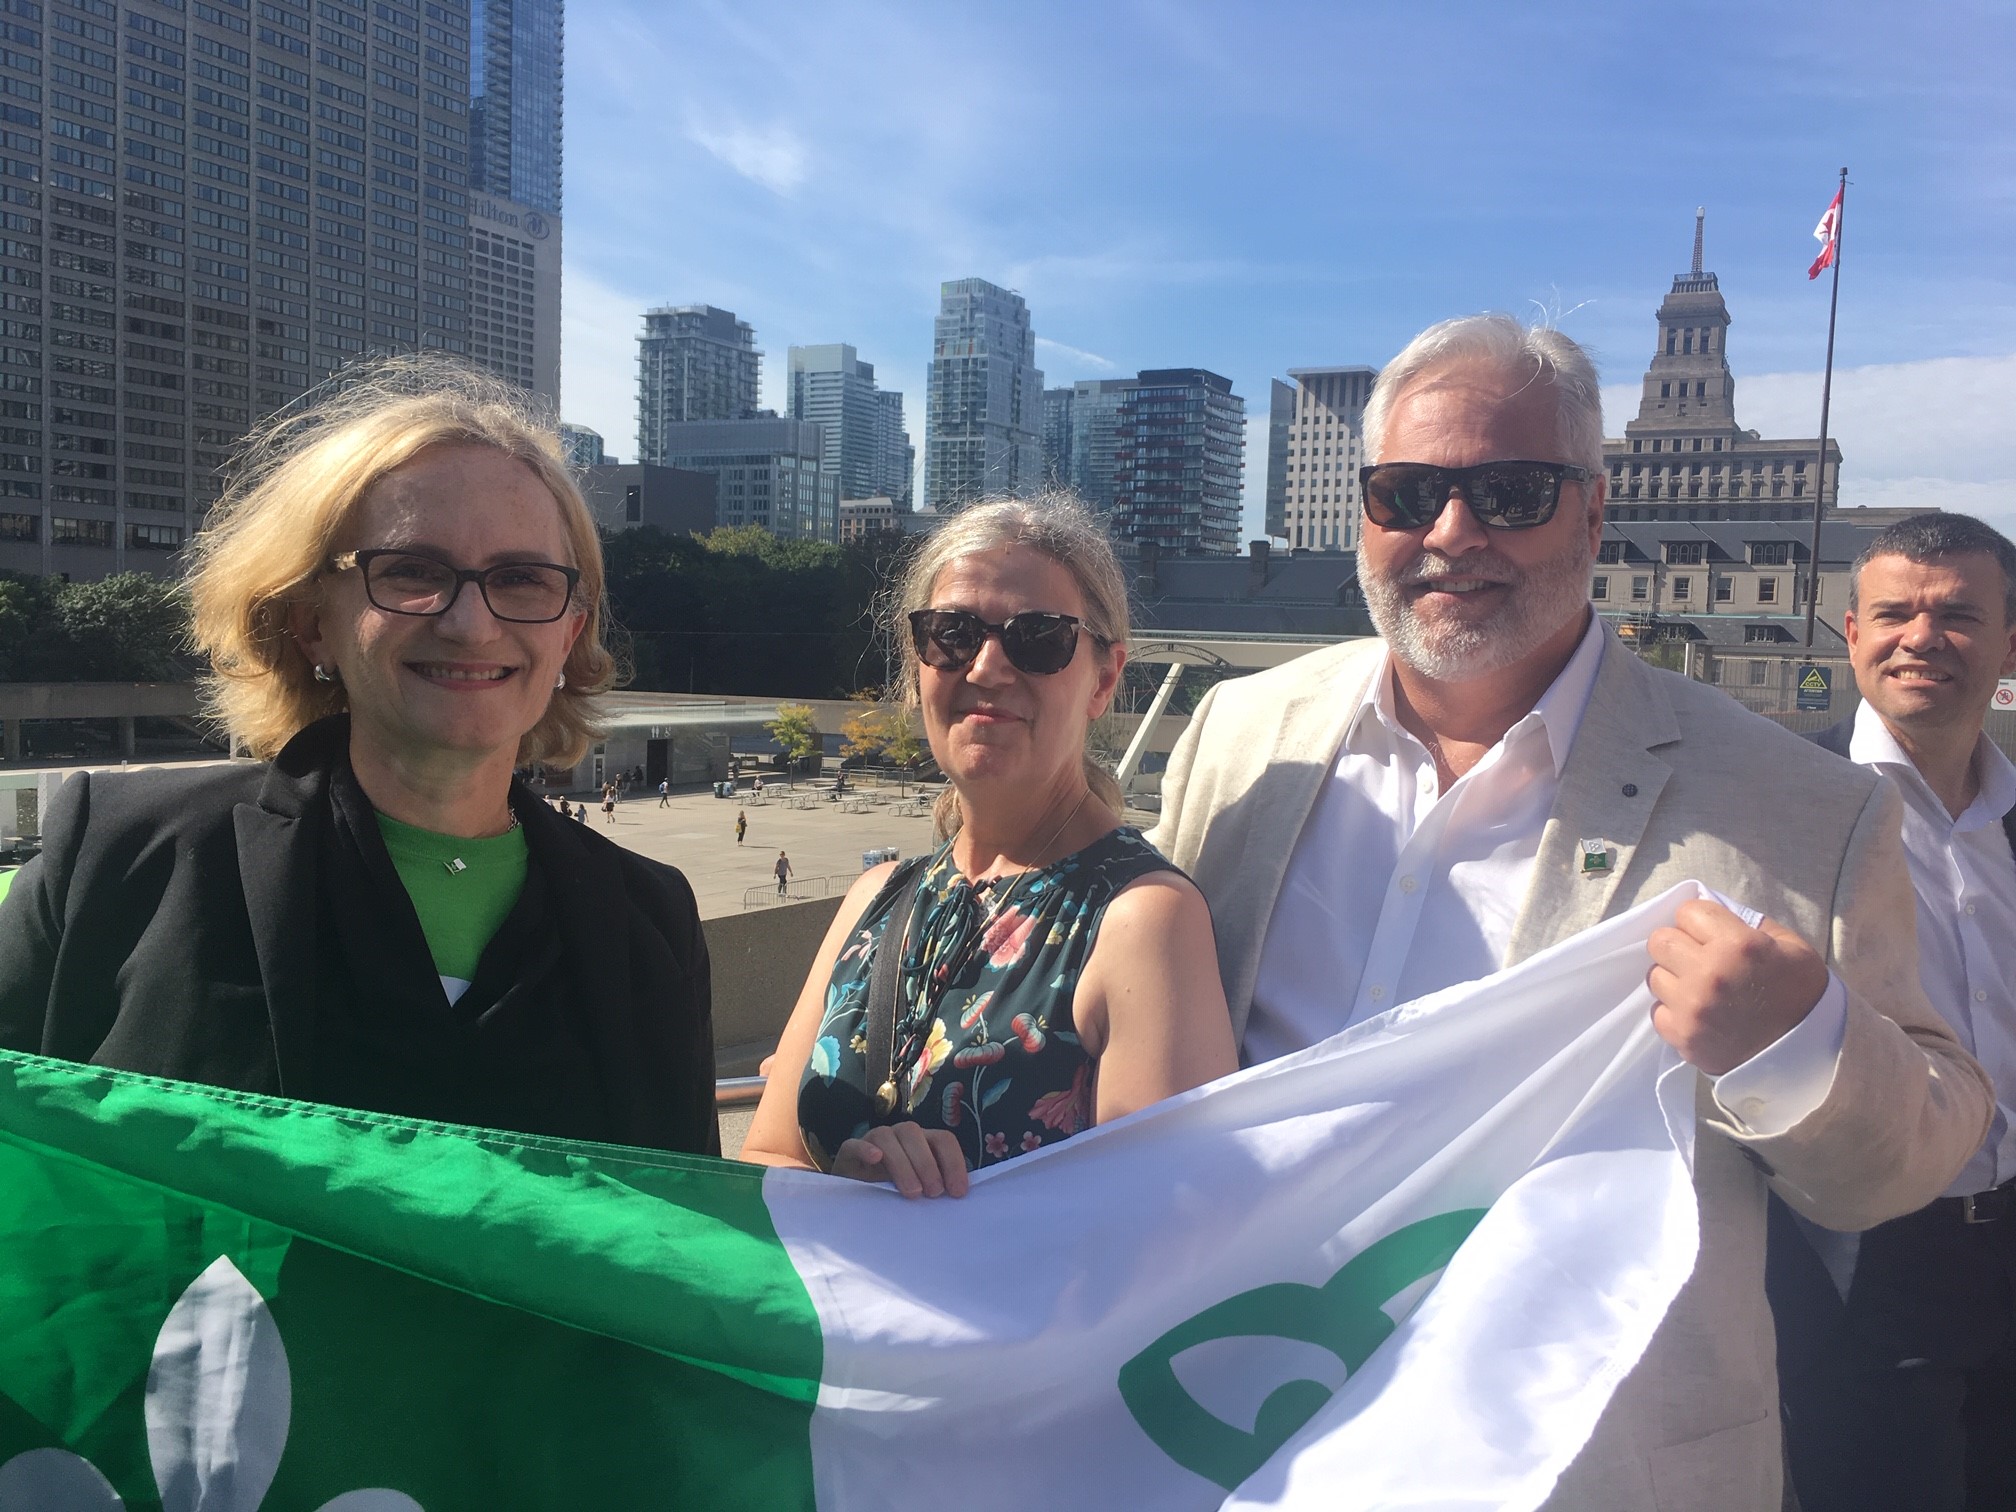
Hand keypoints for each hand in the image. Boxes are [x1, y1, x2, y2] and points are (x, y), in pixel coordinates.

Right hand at [831, 1122, 969, 1198]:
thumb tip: (958, 1196)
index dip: (954, 1163)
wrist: (853, 1195)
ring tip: (912, 1192)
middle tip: (933, 1193)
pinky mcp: (849, 1151)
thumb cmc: (894, 1192)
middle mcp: (899, 1136)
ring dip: (903, 1163)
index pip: (943, 1140)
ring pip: (887, 1137)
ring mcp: (872, 1140)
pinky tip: (875, 1159)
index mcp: (922, 1142)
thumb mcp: (920, 1189)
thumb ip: (936, 1186)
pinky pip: (854, 1144)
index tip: (958, 1192)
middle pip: (915, 1134)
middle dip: (927, 1164)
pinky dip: (866, 1149)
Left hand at [1646, 900, 1829, 1074]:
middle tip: (1699, 959)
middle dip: (1679, 946)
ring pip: (1655, 975)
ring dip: (1674, 979)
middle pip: (1660, 940)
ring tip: (1700, 989)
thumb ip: (1747, 923)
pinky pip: (1658, 1012)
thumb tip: (1708, 913)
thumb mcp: (1789, 946)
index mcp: (1738, 945)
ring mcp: (1693, 1007)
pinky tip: (1699, 1014)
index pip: (1687, 912)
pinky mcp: (1683, 1037)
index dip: (1699, 922)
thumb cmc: (1800, 993)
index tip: (1710, 934)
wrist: (1809, 1052)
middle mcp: (1709, 973)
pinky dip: (1674, 1011)